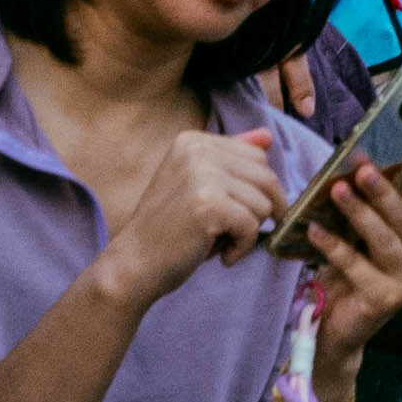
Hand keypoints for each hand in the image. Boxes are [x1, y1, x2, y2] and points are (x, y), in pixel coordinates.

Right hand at [101, 126, 293, 300]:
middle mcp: (198, 150)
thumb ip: (230, 159)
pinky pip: (253, 226)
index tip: (234, 212)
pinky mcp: (210, 204)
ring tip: (219, 242)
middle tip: (230, 232)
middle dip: (257, 211)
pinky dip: (242, 247)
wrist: (133, 265)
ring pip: (264, 203)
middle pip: (265, 177)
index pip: (256, 156)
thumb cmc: (169, 230)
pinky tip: (222, 256)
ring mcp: (203, 175)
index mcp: (194, 140)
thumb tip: (269, 136)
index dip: (254, 191)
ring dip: (248, 232)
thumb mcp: (198, 185)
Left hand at [291, 145, 401, 384]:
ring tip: (337, 190)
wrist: (336, 329)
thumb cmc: (350, 274)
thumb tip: (351, 168)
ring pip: (385, 241)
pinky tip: (315, 230)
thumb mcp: (362, 238)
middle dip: (384, 191)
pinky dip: (334, 246)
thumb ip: (367, 211)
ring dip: (360, 213)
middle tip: (363, 168)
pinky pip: (357, 266)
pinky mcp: (384, 300)